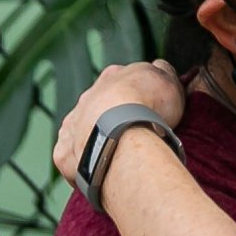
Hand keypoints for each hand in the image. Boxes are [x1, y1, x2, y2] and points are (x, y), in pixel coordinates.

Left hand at [51, 59, 185, 187]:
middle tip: (135, 133)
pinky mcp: (65, 151)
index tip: (150, 109)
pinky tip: (98, 169)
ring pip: (84, 129)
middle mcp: (88, 96)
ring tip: (118, 155)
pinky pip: (71, 156)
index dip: (138, 94)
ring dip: (97, 137)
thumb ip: (163, 72)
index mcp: (113, 76)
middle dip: (114, 116)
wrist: (121, 134)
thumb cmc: (149, 107)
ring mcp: (74, 123)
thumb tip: (159, 66)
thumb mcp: (170, 81)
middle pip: (102, 105)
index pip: (125, 81)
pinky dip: (82, 161)